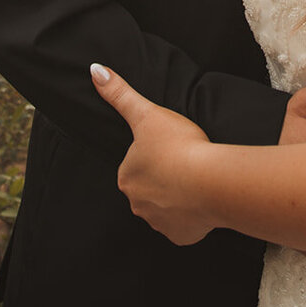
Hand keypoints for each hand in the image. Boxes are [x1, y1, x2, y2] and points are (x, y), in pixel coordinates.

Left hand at [90, 64, 213, 244]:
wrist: (211, 181)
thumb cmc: (179, 146)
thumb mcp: (147, 113)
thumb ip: (120, 94)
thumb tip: (94, 70)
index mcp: (127, 177)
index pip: (135, 164)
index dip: (154, 154)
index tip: (170, 147)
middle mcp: (137, 204)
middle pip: (149, 187)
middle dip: (164, 177)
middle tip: (185, 161)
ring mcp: (159, 223)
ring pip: (165, 207)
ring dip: (177, 196)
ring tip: (196, 179)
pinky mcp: (181, 236)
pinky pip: (183, 226)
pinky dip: (191, 216)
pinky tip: (202, 200)